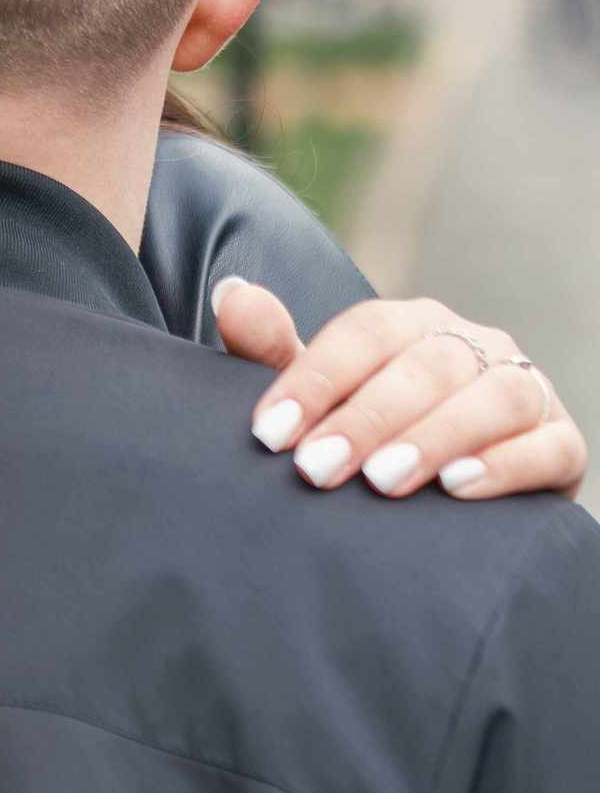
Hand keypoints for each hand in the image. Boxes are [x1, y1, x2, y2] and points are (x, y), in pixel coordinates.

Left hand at [216, 282, 587, 499]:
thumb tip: (230, 293)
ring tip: (383, 480)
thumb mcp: (319, 398)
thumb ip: (275, 352)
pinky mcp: (561, 442)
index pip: (365, 332)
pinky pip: (547, 445)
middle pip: (423, 365)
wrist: (453, 499)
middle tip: (316, 469)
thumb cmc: (371, 434)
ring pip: (492, 397)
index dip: (315, 378)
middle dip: (365, 418)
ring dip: (434, 437)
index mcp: (410, 325)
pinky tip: (457, 489)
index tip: (269, 433)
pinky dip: (506, 464)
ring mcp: (524, 388)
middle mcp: (471, 344)